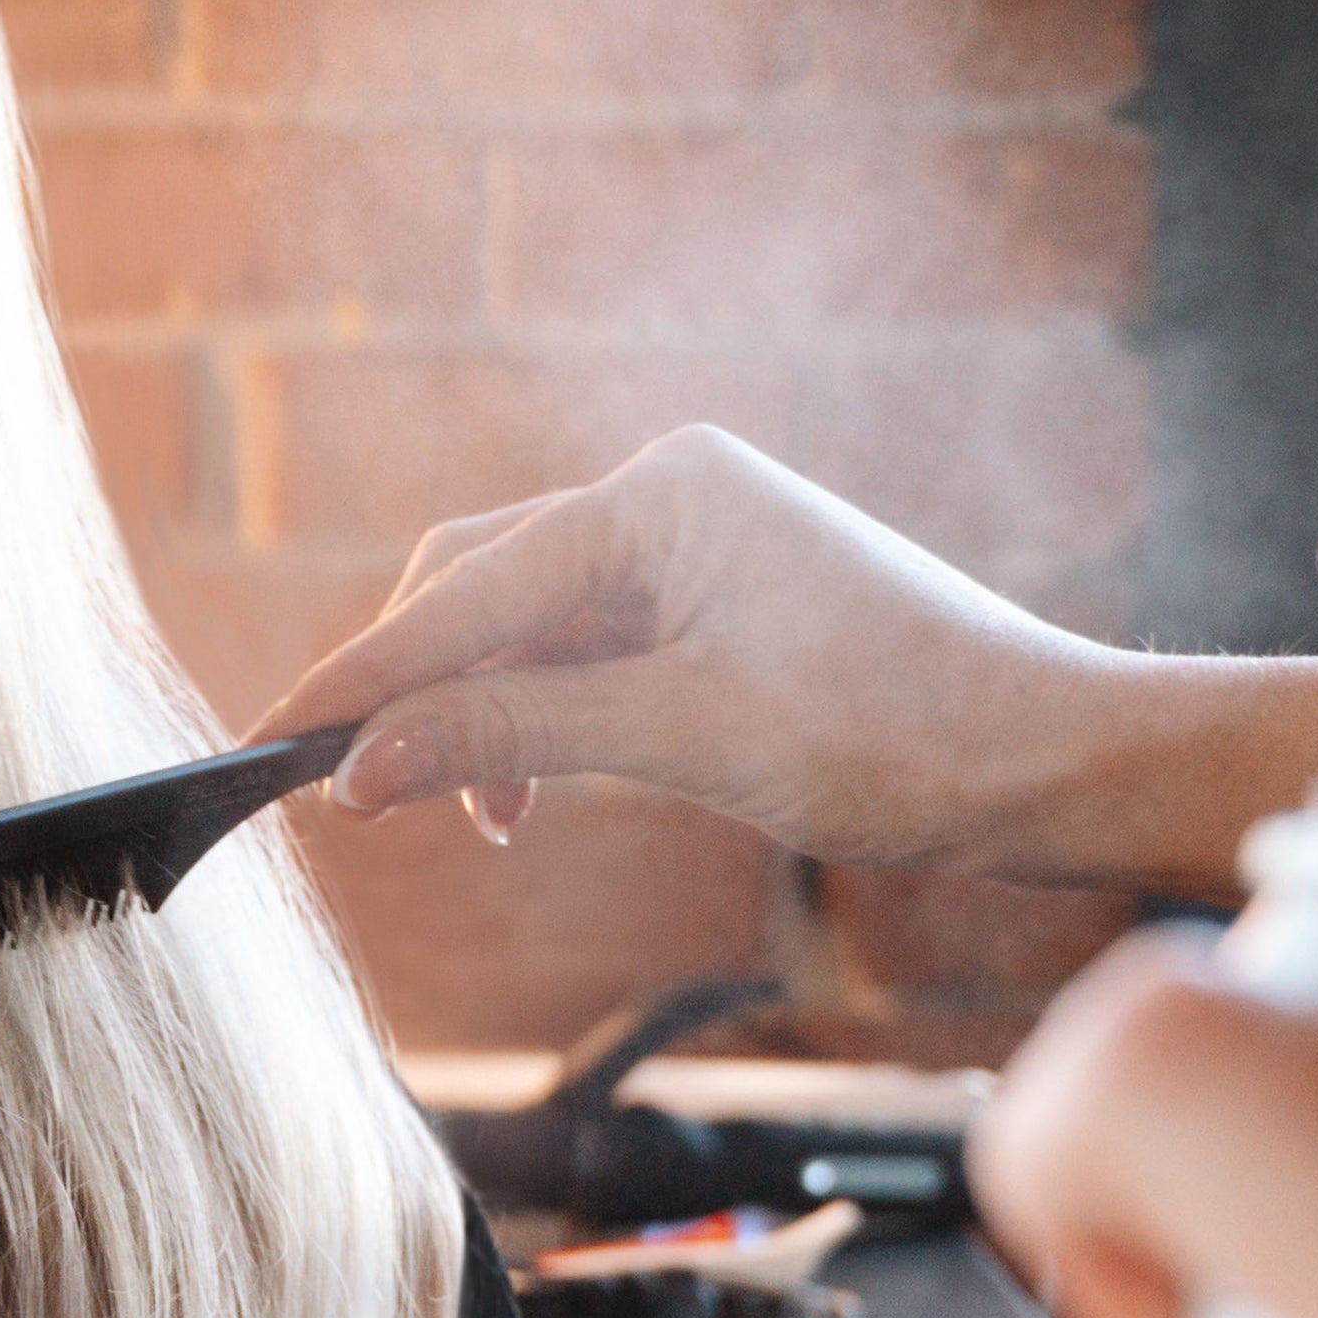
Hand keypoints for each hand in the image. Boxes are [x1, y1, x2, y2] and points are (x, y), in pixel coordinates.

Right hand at [273, 424, 1257, 874]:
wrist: (1051, 759)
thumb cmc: (899, 733)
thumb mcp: (685, 737)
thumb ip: (513, 732)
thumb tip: (363, 762)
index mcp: (661, 495)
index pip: (463, 587)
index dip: (361, 676)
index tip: (266, 741)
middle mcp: (668, 498)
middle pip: (478, 586)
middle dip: (412, 690)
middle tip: (350, 800)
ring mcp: (694, 550)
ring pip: (526, 628)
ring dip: (478, 718)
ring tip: (470, 821)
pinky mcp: (716, 606)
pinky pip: (585, 654)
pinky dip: (539, 722)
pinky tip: (527, 796)